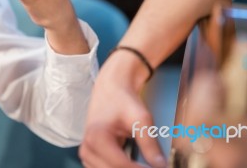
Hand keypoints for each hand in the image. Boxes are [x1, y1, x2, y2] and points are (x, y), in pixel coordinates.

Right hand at [79, 51, 166, 167]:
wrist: (111, 87)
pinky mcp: (90, 156)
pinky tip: (133, 163)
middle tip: (153, 166)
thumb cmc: (123, 99)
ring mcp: (86, 154)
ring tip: (144, 164)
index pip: (121, 165)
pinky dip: (119, 167)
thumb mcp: (141, 118)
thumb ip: (149, 143)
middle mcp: (87, 149)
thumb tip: (161, 165)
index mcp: (96, 138)